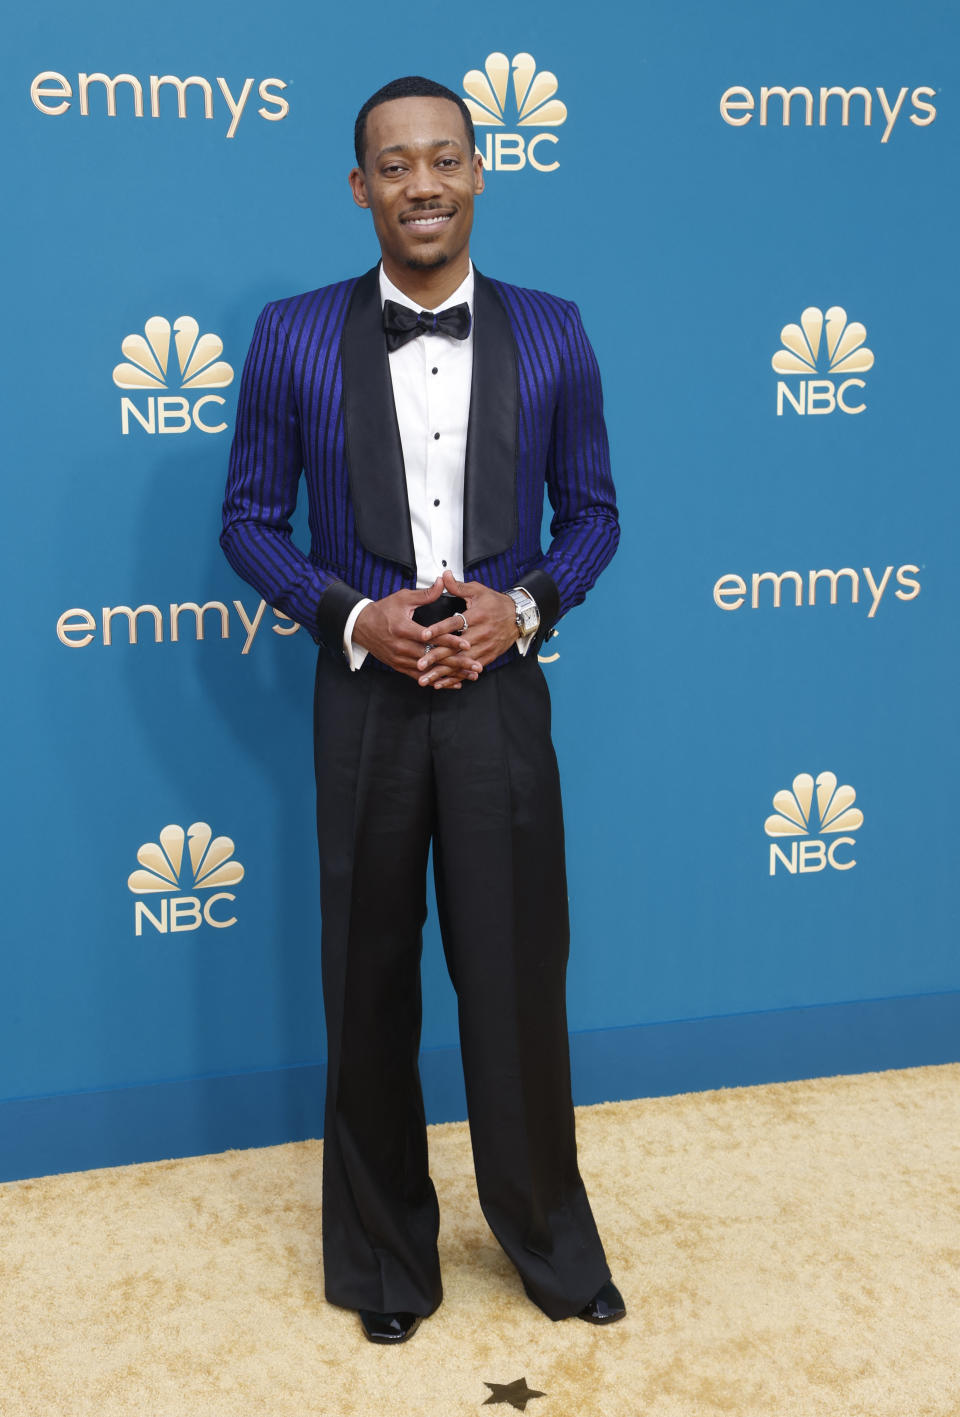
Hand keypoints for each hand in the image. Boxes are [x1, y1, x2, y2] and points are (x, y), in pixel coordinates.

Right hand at [353, 577, 482, 688]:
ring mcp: (400, 659)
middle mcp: (402, 647)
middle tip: (476, 666)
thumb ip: (424, 594)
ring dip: (450, 674)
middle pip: (433, 657)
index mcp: (404, 629)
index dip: (450, 641)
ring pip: (429, 670)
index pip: (431, 637)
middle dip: (456, 662)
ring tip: (469, 677)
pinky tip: (452, 683)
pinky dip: (437, 680)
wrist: (360, 626)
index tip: (467, 644)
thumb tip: (441, 582)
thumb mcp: (402, 598)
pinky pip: (420, 676)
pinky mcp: (398, 666)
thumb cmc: (382, 610)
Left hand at [415, 569, 519, 672]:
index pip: (455, 623)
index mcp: (477, 616)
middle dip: (436, 657)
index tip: (423, 635)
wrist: (519, 617)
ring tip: (425, 679)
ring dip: (442, 672)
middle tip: (419, 664)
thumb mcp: (478, 591)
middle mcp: (481, 634)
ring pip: (460, 663)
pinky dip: (455, 678)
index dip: (439, 629)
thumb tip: (443, 576)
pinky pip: (469, 670)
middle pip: (455, 648)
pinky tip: (440, 684)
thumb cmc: (495, 603)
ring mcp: (484, 647)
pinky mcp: (487, 657)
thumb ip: (458, 586)